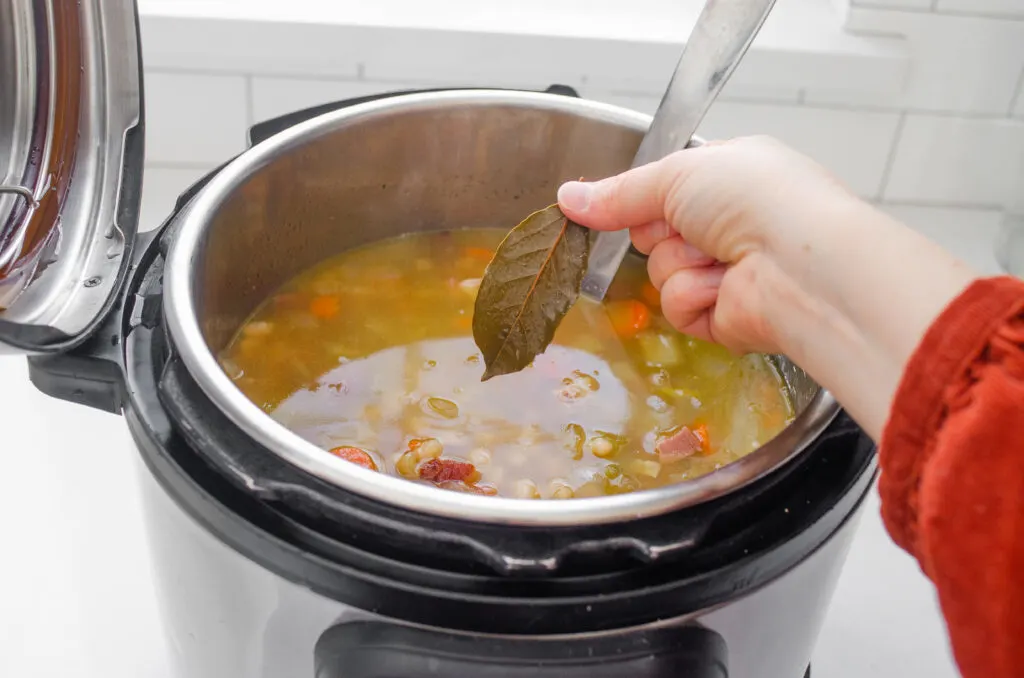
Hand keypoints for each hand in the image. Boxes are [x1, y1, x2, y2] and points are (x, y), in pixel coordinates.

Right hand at [557, 136, 859, 354]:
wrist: (801, 264)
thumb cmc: (758, 199)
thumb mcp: (678, 173)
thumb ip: (619, 193)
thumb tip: (567, 198)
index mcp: (729, 178)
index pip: (663, 189)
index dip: (642, 197)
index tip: (622, 199)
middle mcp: (730, 225)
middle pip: (654, 233)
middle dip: (662, 231)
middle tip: (691, 225)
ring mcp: (726, 273)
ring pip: (661, 272)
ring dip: (682, 263)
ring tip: (721, 257)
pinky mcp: (722, 317)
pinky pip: (676, 307)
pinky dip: (694, 296)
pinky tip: (725, 287)